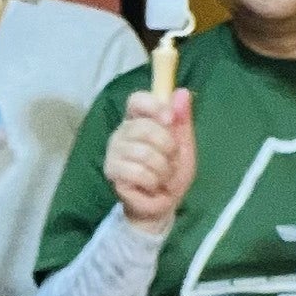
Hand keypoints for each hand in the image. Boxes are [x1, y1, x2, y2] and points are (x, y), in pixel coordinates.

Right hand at [105, 87, 195, 227]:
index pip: (137, 100)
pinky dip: (152, 182)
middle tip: (170, 160)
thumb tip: (182, 92)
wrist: (164, 204)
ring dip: (163, 169)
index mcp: (139, 120)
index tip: (170, 119)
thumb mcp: (184, 145)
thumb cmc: (172, 172)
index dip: (153, 106)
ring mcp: (114, 151)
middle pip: (144, 127)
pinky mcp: (111, 171)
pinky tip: (151, 185)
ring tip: (162, 176)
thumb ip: (182, 120)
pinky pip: (138, 172)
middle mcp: (122, 132)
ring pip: (144, 153)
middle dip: (167, 147)